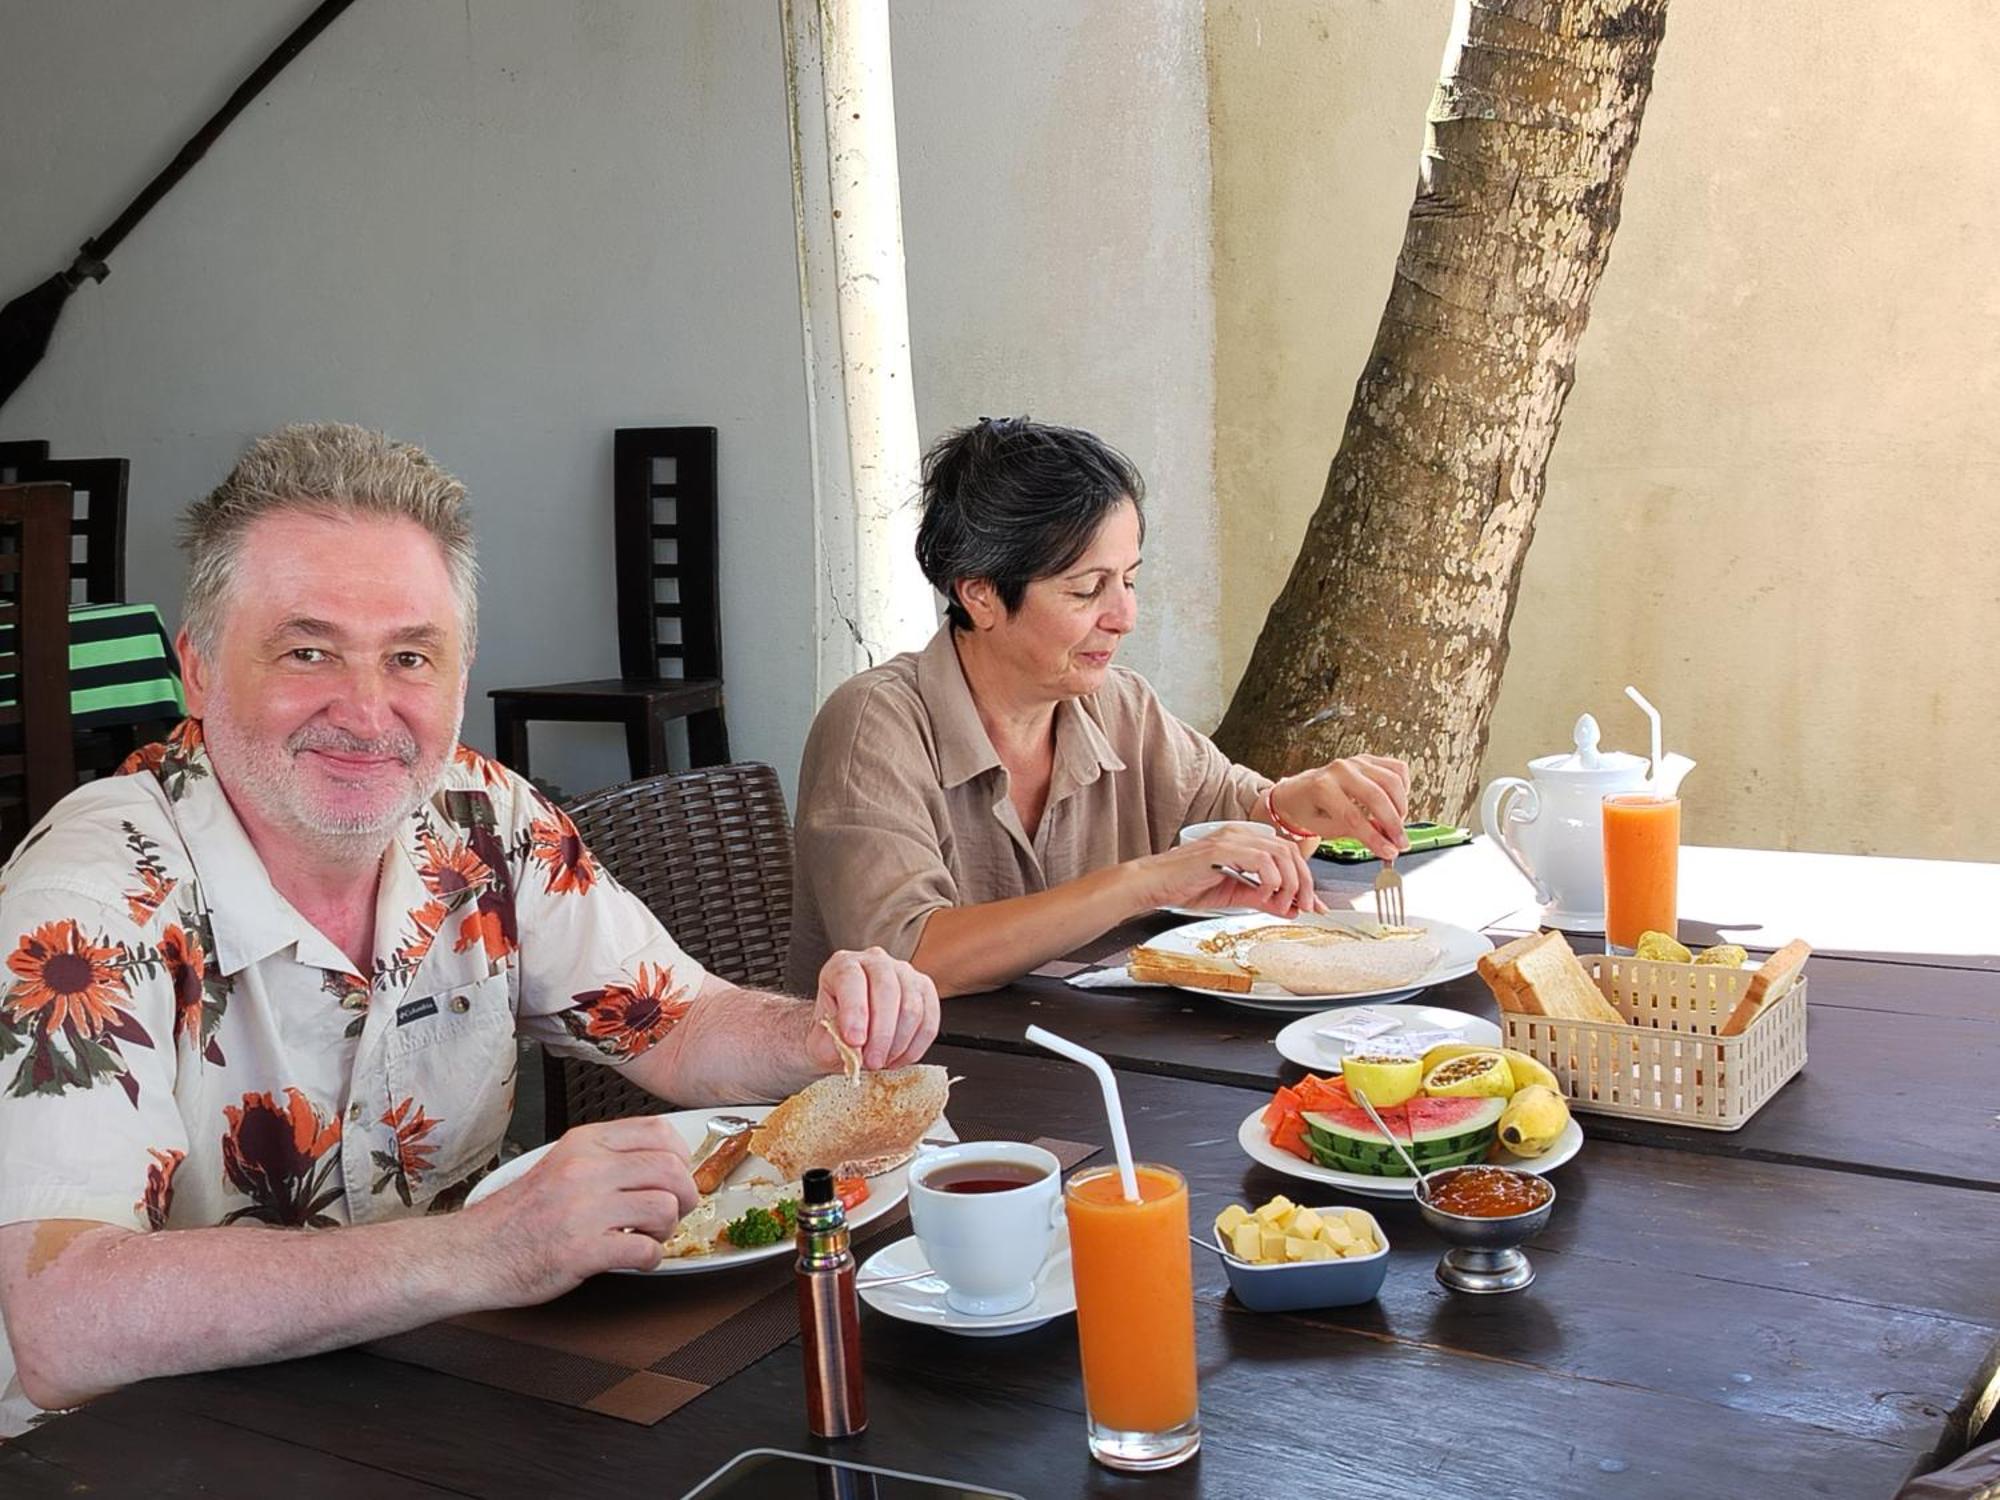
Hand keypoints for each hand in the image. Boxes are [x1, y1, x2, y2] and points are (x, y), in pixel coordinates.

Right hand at [460, 1116, 698, 1300]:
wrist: (471, 1254)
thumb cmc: (516, 1217)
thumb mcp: (561, 1165)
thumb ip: (606, 1159)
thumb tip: (661, 1164)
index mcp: (583, 1143)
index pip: (659, 1131)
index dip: (681, 1156)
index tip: (677, 1175)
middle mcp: (585, 1169)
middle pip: (671, 1169)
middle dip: (685, 1195)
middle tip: (674, 1211)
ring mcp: (584, 1208)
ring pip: (664, 1207)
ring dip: (667, 1229)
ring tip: (648, 1236)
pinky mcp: (581, 1249)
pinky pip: (644, 1249)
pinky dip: (650, 1258)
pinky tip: (634, 1258)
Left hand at [810, 947, 940, 1072]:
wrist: (848, 1036)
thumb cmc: (834, 1033)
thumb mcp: (822, 1041)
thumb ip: (834, 1043)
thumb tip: (853, 1048)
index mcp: (842, 965)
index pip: (851, 980)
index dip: (855, 1012)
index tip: (854, 1041)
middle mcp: (875, 962)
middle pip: (886, 990)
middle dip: (881, 1033)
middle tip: (872, 1061)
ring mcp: (904, 973)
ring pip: (912, 1007)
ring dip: (899, 1043)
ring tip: (883, 1061)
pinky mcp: (925, 990)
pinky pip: (929, 1020)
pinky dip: (916, 1046)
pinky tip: (900, 1058)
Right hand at [1131, 824, 1324, 917]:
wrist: (1154, 885)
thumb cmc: (1186, 886)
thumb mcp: (1235, 895)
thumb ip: (1263, 898)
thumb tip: (1290, 908)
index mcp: (1245, 841)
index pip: (1287, 853)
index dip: (1305, 878)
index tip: (1313, 904)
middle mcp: (1241, 835)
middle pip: (1291, 851)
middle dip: (1304, 882)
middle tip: (1304, 907)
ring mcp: (1232, 839)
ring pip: (1280, 855)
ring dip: (1289, 884)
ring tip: (1282, 906)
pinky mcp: (1222, 849)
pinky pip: (1261, 861)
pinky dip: (1270, 881)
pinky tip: (1262, 896)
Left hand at [1271, 756, 1410, 860]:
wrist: (1299, 791)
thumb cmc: (1310, 812)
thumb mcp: (1326, 829)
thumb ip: (1356, 834)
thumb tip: (1388, 845)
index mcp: (1321, 788)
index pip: (1354, 816)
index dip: (1375, 837)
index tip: (1390, 852)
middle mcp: (1339, 770)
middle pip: (1376, 796)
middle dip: (1394, 824)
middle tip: (1402, 843)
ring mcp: (1355, 761)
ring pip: (1392, 781)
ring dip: (1401, 807)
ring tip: (1396, 826)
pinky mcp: (1368, 759)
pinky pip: (1397, 769)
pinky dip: (1403, 787)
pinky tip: (1396, 803)